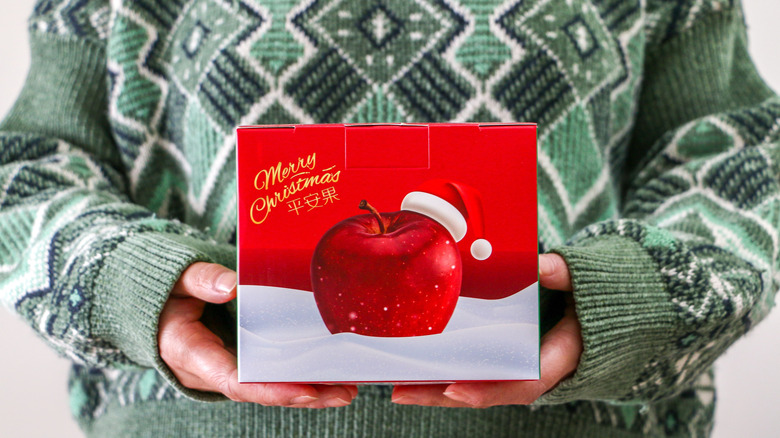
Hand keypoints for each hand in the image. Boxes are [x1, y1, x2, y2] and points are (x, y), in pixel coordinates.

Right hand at [158, 262, 357, 407]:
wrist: (152, 306)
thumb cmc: (164, 292)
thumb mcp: (175, 279)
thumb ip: (200, 280)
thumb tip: (231, 285)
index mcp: (190, 353)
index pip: (235, 380)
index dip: (271, 389)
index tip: (305, 390)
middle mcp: (209, 370)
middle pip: (261, 390)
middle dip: (303, 394)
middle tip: (344, 391)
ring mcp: (225, 368)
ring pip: (269, 387)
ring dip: (308, 389)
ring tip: (347, 387)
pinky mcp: (238, 361)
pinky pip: (269, 374)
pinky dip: (298, 375)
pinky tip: (329, 373)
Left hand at [391, 253, 581, 407]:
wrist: (608, 309)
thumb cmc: (597, 297)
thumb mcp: (586, 282)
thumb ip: (563, 274)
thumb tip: (541, 265)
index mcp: (559, 357)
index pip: (522, 383)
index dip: (488, 389)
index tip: (454, 388)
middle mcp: (536, 371)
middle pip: (487, 391)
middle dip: (443, 395)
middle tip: (402, 391)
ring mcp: (520, 367)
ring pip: (477, 385)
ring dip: (438, 388)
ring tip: (399, 385)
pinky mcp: (508, 358)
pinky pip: (476, 370)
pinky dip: (448, 373)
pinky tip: (417, 369)